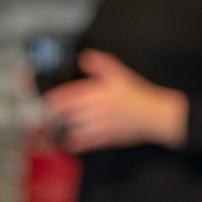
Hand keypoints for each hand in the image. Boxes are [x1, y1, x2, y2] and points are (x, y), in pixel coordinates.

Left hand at [42, 50, 187, 152]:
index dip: (51, 99)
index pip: (65, 97)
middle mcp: (95, 110)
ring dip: (63, 127)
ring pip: (73, 129)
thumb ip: (100, 63)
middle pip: (65, 114)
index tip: (46, 99)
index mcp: (96, 93)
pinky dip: (74, 142)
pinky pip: (85, 143)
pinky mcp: (106, 138)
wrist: (155, 115)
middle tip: (48, 112)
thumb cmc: (138, 94)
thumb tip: (83, 58)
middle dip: (55, 114)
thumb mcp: (120, 73)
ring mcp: (99, 126)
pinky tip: (69, 140)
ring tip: (56, 125)